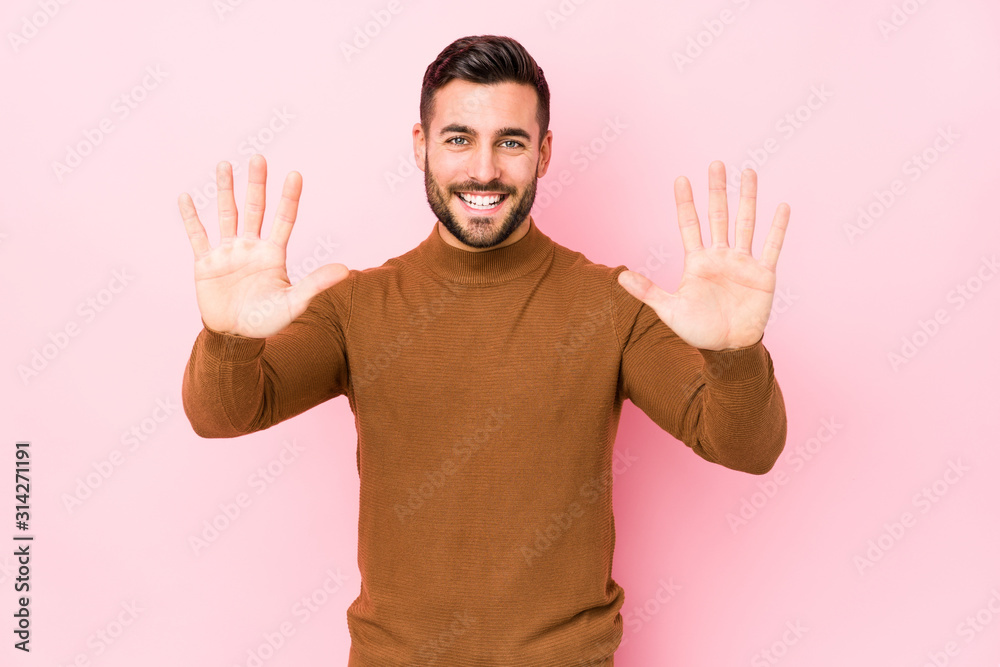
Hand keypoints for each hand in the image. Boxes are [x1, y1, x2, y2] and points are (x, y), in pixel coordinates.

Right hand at [177, 154, 348, 337]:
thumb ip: (316, 284)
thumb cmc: (266, 320)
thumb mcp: (294, 302)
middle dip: (256, 184)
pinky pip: (197, 235)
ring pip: (227, 214)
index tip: (295, 174)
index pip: (283, 219)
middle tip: (258, 158)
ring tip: (225, 164)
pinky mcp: (206, 262)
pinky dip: (191, 217)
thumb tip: (346, 270)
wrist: (235, 336)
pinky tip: (185, 197)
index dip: (289, 197)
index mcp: (273, 253)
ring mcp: (228, 252)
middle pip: (255, 209)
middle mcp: (251, 247)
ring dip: (226, 190)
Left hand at [617, 161, 788, 350]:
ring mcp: (742, 263)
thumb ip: (647, 290)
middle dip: (717, 190)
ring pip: (745, 223)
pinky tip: (782, 207)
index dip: (685, 202)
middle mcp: (720, 256)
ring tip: (748, 173)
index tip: (680, 179)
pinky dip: (778, 228)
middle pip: (718, 215)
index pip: (689, 224)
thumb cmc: (698, 330)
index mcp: (697, 261)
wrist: (727, 348)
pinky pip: (772, 246)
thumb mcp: (668, 309)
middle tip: (716, 164)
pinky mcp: (763, 274)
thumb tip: (619, 276)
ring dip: (748, 198)